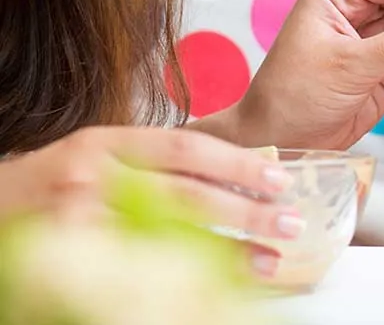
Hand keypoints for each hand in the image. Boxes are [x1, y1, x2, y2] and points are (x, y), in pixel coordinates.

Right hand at [0, 126, 300, 276]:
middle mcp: (93, 174)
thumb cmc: (50, 185)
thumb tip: (228, 181)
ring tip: (266, 261)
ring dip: (223, 251)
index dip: (236, 163)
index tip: (278, 178)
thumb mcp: (98, 158)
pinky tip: (210, 286)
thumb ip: (149, 164)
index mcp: (107, 143)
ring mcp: (77, 219)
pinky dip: (177, 278)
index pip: (185, 147)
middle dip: (243, 210)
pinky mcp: (67, 260)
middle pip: (183, 193)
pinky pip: (134, 269)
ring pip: (164, 235)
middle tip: (289, 222)